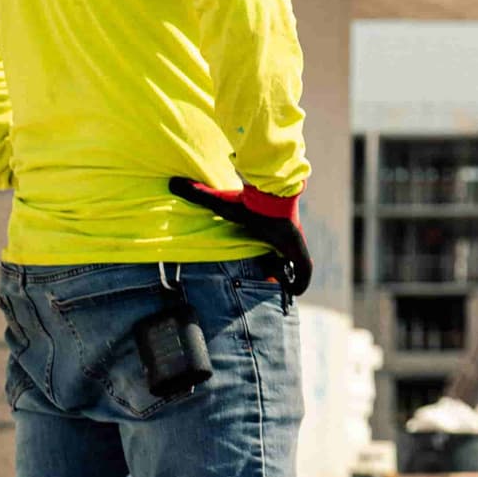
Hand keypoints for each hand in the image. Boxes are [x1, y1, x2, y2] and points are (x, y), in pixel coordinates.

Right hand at [168, 178, 313, 298]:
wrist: (272, 195)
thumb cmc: (248, 201)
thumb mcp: (221, 204)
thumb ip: (200, 196)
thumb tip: (172, 182)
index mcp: (269, 231)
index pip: (272, 247)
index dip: (269, 261)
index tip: (264, 272)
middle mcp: (284, 238)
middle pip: (286, 259)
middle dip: (280, 273)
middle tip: (269, 285)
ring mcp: (294, 243)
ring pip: (298, 267)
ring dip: (292, 279)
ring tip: (282, 293)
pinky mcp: (299, 248)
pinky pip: (305, 270)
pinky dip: (301, 282)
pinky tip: (294, 293)